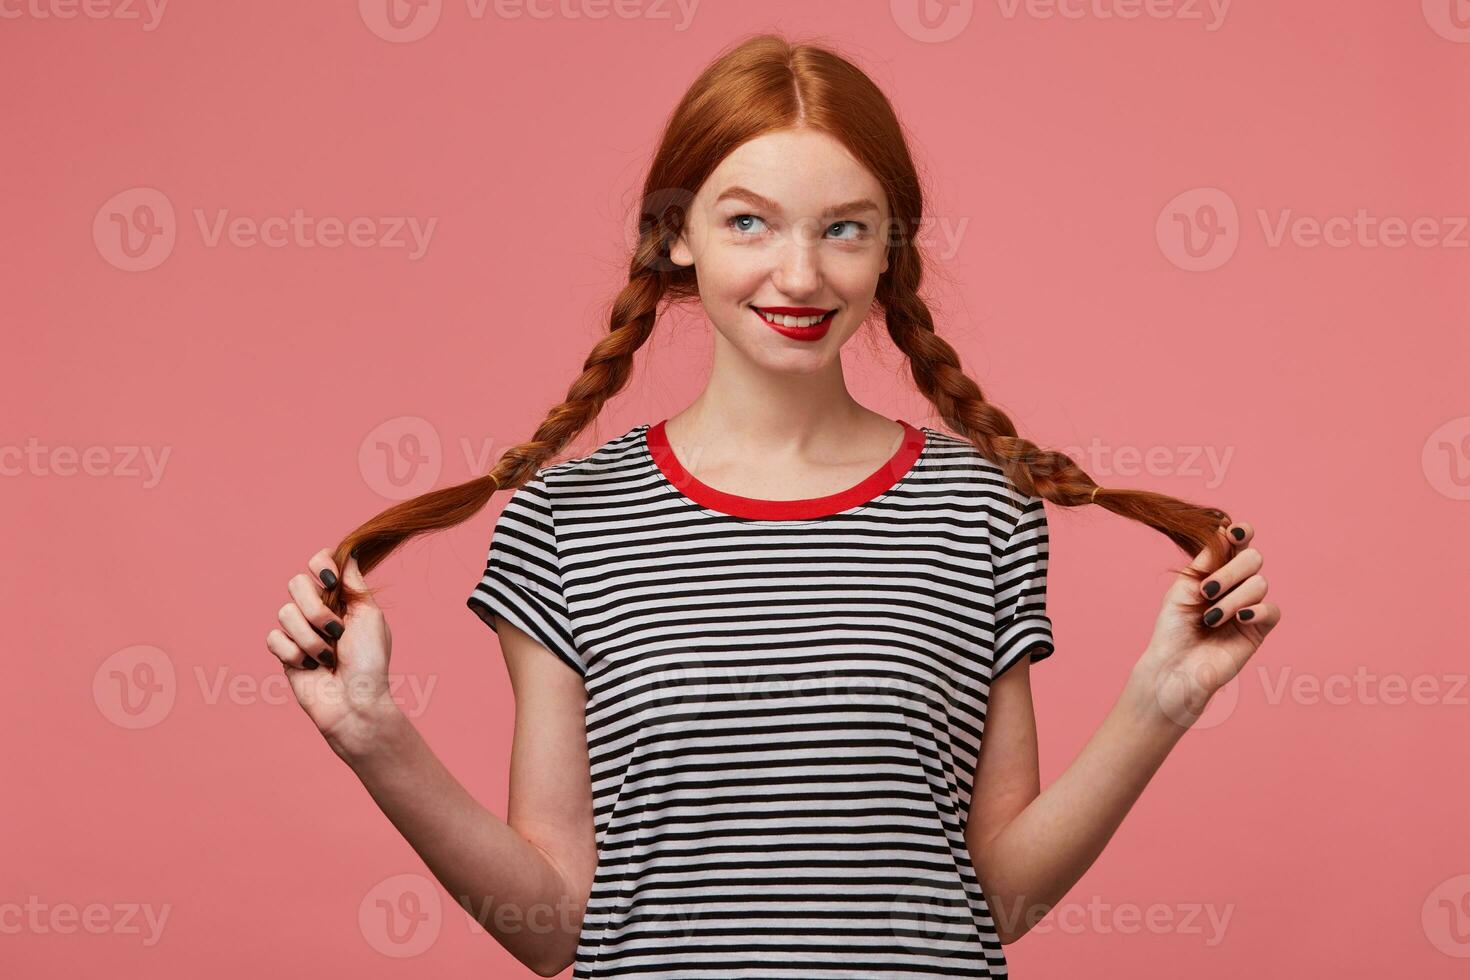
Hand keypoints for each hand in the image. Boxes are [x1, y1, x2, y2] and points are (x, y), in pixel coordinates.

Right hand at [265, 548, 397, 759]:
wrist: (355, 702)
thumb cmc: (370, 662)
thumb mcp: (369, 616)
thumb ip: (354, 584)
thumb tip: (350, 551)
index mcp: (341, 598)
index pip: (319, 563)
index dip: (320, 565)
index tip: (330, 581)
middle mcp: (318, 610)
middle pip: (295, 583)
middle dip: (316, 610)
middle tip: (336, 632)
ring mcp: (299, 631)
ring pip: (285, 613)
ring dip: (311, 639)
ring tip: (328, 657)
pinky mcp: (285, 652)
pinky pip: (274, 638)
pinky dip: (294, 654)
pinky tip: (310, 667)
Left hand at [1129, 521, 1281, 728]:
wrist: (1173, 666)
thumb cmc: (1173, 627)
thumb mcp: (1184, 587)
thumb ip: (1206, 560)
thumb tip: (1223, 530)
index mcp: (1217, 570)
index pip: (1238, 544)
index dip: (1242, 533)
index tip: (1236, 532)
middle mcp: (1237, 585)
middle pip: (1253, 559)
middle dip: (1230, 571)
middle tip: (1206, 591)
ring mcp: (1249, 606)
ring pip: (1259, 584)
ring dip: (1231, 599)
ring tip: (1210, 619)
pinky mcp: (1258, 630)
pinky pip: (1272, 611)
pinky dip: (1257, 610)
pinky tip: (1239, 618)